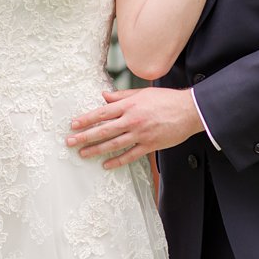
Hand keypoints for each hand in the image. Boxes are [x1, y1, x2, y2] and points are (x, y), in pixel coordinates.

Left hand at [66, 87, 201, 169]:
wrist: (189, 111)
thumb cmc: (166, 99)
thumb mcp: (142, 93)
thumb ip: (122, 96)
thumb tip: (104, 96)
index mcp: (130, 105)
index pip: (102, 113)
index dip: (86, 119)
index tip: (73, 124)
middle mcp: (132, 120)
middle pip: (103, 130)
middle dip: (85, 136)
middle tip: (70, 142)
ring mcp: (141, 134)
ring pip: (113, 144)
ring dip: (96, 150)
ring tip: (83, 154)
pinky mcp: (150, 145)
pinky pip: (130, 155)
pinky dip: (117, 161)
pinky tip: (106, 165)